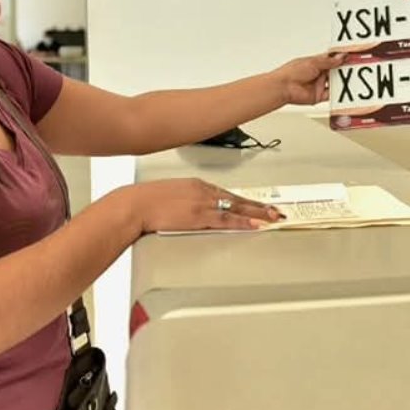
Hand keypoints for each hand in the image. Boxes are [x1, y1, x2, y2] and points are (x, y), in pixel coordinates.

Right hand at [123, 177, 281, 232]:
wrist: (134, 204)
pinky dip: (243, 222)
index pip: (226, 193)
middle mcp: (203, 191)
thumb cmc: (145, 201)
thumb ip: (184, 200)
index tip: (256, 204)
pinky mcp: (199, 216)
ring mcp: (203, 203)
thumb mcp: (169, 195)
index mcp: (196, 185)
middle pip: (237, 199)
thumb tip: (189, 209)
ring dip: (257, 214)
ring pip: (237, 208)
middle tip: (275, 211)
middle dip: (258, 206)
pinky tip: (255, 224)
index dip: (244, 200)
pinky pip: (226, 220)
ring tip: (273, 218)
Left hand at [273, 52, 343, 105]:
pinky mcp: (318, 95)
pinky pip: (331, 95)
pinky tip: (343, 89)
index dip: (340, 57)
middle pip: (334, 70)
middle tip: (353, 66)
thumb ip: (329, 61)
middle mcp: (317, 74)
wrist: (284, 87)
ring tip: (350, 77)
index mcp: (315, 63)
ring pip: (334, 82)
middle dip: (343, 68)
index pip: (331, 58)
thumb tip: (340, 56)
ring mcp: (318, 85)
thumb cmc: (291, 72)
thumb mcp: (313, 62)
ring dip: (341, 80)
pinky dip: (337, 93)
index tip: (349, 56)